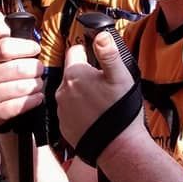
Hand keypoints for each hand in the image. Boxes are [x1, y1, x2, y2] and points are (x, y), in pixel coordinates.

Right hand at [0, 6, 43, 127]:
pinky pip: (18, 106)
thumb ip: (0, 29)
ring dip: (36, 85)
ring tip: (37, 85)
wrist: (0, 107)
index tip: (35, 49)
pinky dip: (32, 101)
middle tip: (38, 71)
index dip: (25, 46)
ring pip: (21, 87)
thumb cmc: (8, 73)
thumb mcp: (4, 50)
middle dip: (35, 68)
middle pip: (18, 67)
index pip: (5, 46)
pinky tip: (36, 98)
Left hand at [56, 32, 136, 148]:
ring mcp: (61, 109)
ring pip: (70, 91)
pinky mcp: (63, 125)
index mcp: (75, 74)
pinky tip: (95, 115)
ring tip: (101, 102)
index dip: (88, 51)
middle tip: (104, 85)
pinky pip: (70, 110)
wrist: (118, 146)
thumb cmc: (121, 111)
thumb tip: (101, 35)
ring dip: (82, 92)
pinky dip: (80, 110)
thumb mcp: (120, 76)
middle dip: (86, 74)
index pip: (74, 50)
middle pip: (72, 72)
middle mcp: (62, 91)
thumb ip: (109, 53)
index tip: (98, 60)